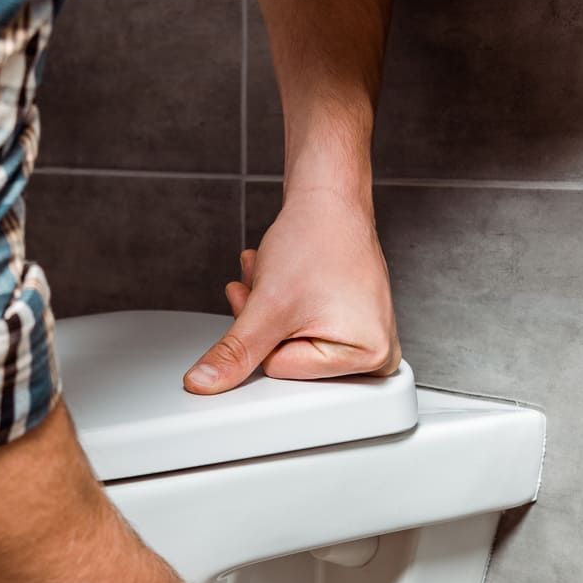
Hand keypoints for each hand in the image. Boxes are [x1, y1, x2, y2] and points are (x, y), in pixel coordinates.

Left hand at [183, 187, 400, 393]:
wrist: (328, 199)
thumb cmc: (317, 238)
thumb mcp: (268, 305)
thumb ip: (235, 351)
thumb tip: (206, 383)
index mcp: (370, 356)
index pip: (284, 371)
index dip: (263, 335)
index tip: (267, 303)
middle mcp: (377, 354)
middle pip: (290, 362)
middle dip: (264, 326)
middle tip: (269, 289)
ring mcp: (367, 340)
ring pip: (290, 346)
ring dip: (268, 314)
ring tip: (276, 279)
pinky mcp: (354, 326)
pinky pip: (303, 331)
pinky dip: (281, 309)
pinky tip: (283, 282)